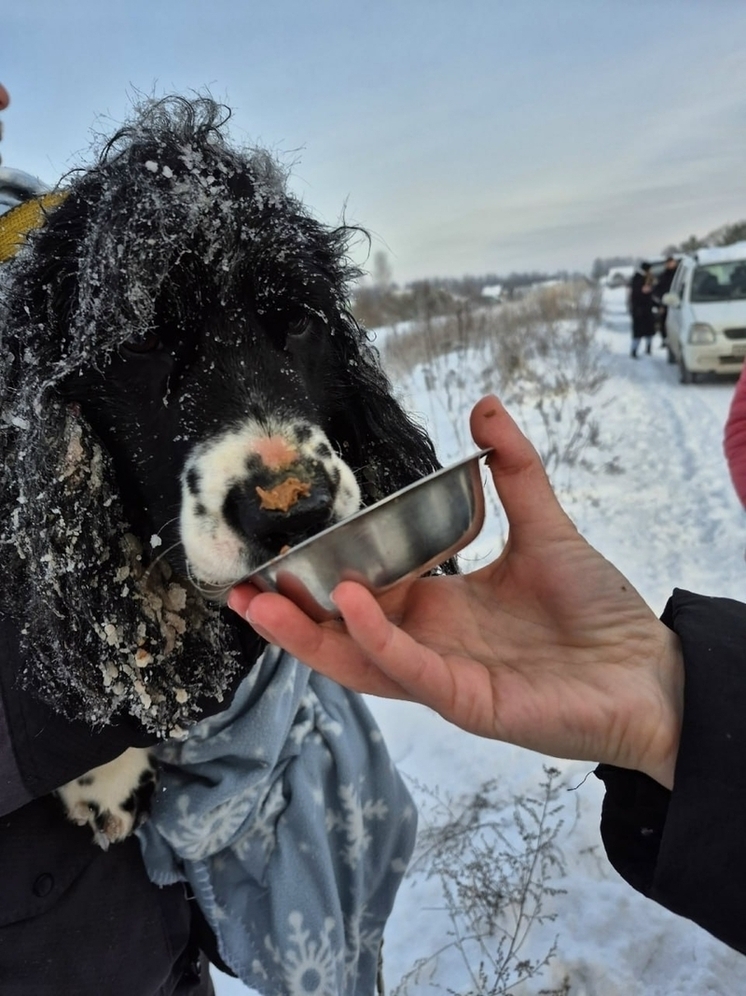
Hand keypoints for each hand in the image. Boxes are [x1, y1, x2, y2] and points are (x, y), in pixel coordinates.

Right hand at [229, 396, 683, 788]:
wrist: (650, 667)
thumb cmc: (598, 610)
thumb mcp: (545, 527)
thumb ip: (514, 471)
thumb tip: (483, 406)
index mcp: (443, 608)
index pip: (368, 594)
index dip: (321, 576)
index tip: (279, 552)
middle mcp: (435, 644)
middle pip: (347, 634)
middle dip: (292, 614)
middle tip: (241, 587)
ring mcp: (447, 676)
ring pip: (362, 660)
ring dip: (310, 635)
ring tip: (260, 602)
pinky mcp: (469, 701)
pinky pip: (412, 670)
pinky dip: (376, 638)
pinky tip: (346, 603)